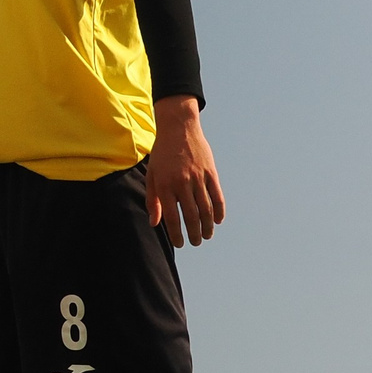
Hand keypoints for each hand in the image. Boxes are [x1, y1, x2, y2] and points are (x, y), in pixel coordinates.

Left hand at [147, 97, 225, 244]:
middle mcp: (182, 183)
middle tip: (195, 242)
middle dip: (194, 233)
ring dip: (207, 226)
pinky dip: (219, 211)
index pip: (172, 217)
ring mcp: (198, 178)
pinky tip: (217, 220)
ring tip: (206, 235)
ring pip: (206, 209)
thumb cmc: (162, 154)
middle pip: (191, 216)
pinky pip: (217, 196)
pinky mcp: (210, 173)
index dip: (176, 233)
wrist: (179, 128)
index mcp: (165, 185)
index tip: (179, 243)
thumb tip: (155, 223)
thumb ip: (153, 200)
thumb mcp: (152, 175)